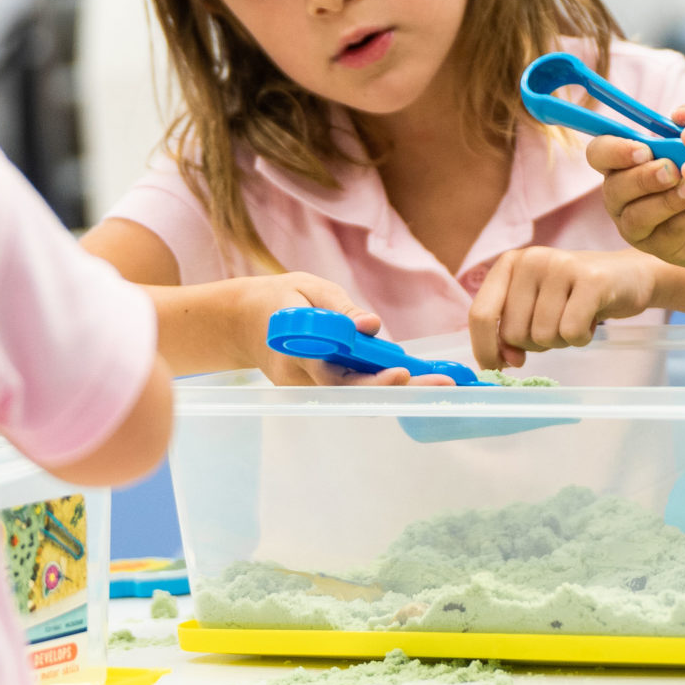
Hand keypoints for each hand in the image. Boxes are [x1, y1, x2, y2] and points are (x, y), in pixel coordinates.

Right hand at [230, 272, 450, 386]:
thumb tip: (373, 326)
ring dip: (397, 389)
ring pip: (358, 394)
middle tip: (443, 385)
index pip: (336, 375)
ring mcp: (310, 389)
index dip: (371, 379)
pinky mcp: (318, 388)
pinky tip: (416, 378)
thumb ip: (340, 310)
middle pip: (356, 392)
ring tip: (439, 382)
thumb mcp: (306, 289)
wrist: (242, 322)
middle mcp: (303, 380)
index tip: (401, 373)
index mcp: (296, 352)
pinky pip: (352, 388)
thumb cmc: (277, 300)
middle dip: (400, 390)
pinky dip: (382, 383)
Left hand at [468, 246, 663, 367]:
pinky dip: (581, 338)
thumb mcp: (535, 306)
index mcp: (510, 264)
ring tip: (577, 318)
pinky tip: (591, 320)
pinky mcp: (592, 280)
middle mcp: (531, 259)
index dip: (485, 348)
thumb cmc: (576, 296)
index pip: (480, 314)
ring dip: (562, 340)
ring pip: (543, 336)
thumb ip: (510, 330)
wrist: (629, 276)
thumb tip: (502, 361)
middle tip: (558, 326)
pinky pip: (571, 333)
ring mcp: (561, 266)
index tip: (499, 366)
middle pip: (513, 333)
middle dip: (536, 344)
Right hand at [586, 103, 684, 267]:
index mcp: (623, 164)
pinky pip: (667, 234)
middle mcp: (621, 196)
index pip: (599, 153)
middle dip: (644, 178)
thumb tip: (682, 114)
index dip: (614, 151)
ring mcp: (637, 226)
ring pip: (636, 216)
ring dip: (667, 200)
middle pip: (614, 188)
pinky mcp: (660, 248)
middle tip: (672, 170)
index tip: (644, 149)